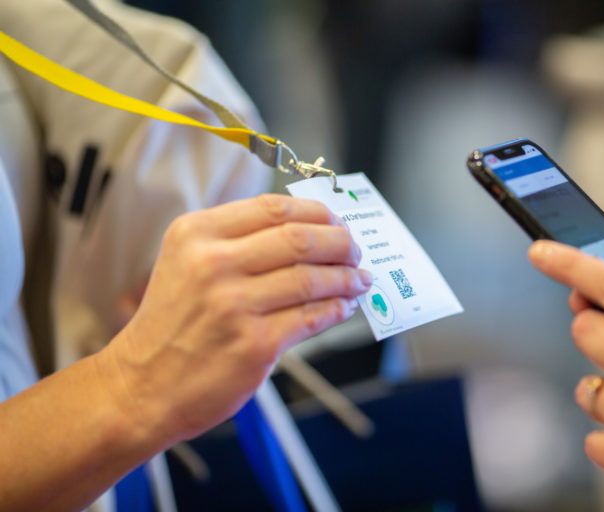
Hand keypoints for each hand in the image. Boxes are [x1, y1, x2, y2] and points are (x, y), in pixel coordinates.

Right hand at [96, 194, 371, 444]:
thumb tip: (306, 233)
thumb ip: (237, 243)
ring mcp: (235, 304)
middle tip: (355, 250)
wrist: (141, 387)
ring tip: (359, 279)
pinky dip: (336, 309)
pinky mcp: (254, 343)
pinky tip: (343, 307)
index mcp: (197, 234)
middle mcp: (214, 263)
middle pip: (300, 238)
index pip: (274, 209)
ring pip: (311, 278)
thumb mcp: (186, 264)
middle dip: (340, 243)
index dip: (317, 213)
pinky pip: (311, 317)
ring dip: (346, 278)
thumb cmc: (170, 326)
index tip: (336, 222)